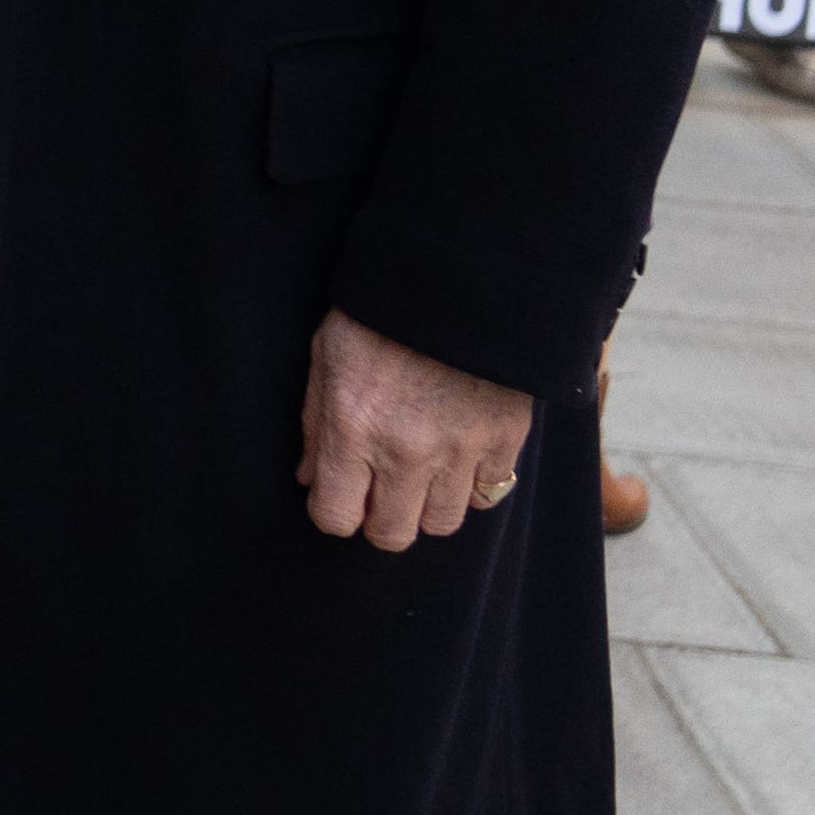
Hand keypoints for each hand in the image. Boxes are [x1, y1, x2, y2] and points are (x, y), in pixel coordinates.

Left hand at [299, 308, 533, 551]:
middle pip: (391, 535)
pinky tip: (457, 453)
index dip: (332, 512)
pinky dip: (470, 485)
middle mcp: (406, 451)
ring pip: (441, 524)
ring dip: (426, 505)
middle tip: (380, 488)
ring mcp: (460, 450)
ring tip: (420, 471)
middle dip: (379, 518)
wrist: (458, 279)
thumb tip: (310, 480)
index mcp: (353, 428)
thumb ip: (315, 425)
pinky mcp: (504, 441)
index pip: (335, 518)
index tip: (338, 495)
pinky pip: (487, 496)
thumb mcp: (326, 356)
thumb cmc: (379, 314)